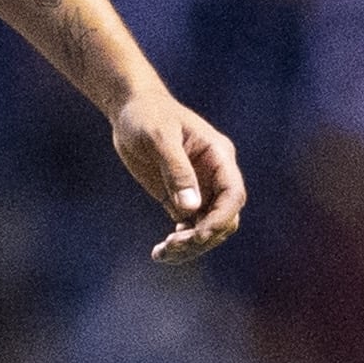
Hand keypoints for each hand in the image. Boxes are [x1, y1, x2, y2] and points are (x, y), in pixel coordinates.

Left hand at [110, 84, 245, 263]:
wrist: (129, 109)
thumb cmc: (146, 114)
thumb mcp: (159, 137)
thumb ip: (176, 171)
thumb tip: (191, 208)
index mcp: (219, 157)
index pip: (233, 195)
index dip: (221, 218)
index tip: (199, 234)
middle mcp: (214, 175)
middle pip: (224, 218)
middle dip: (203, 236)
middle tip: (172, 245)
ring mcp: (199, 188)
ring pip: (207, 227)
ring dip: (191, 246)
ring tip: (162, 253)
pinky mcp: (180, 197)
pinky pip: (189, 226)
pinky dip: (180, 242)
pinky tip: (161, 251)